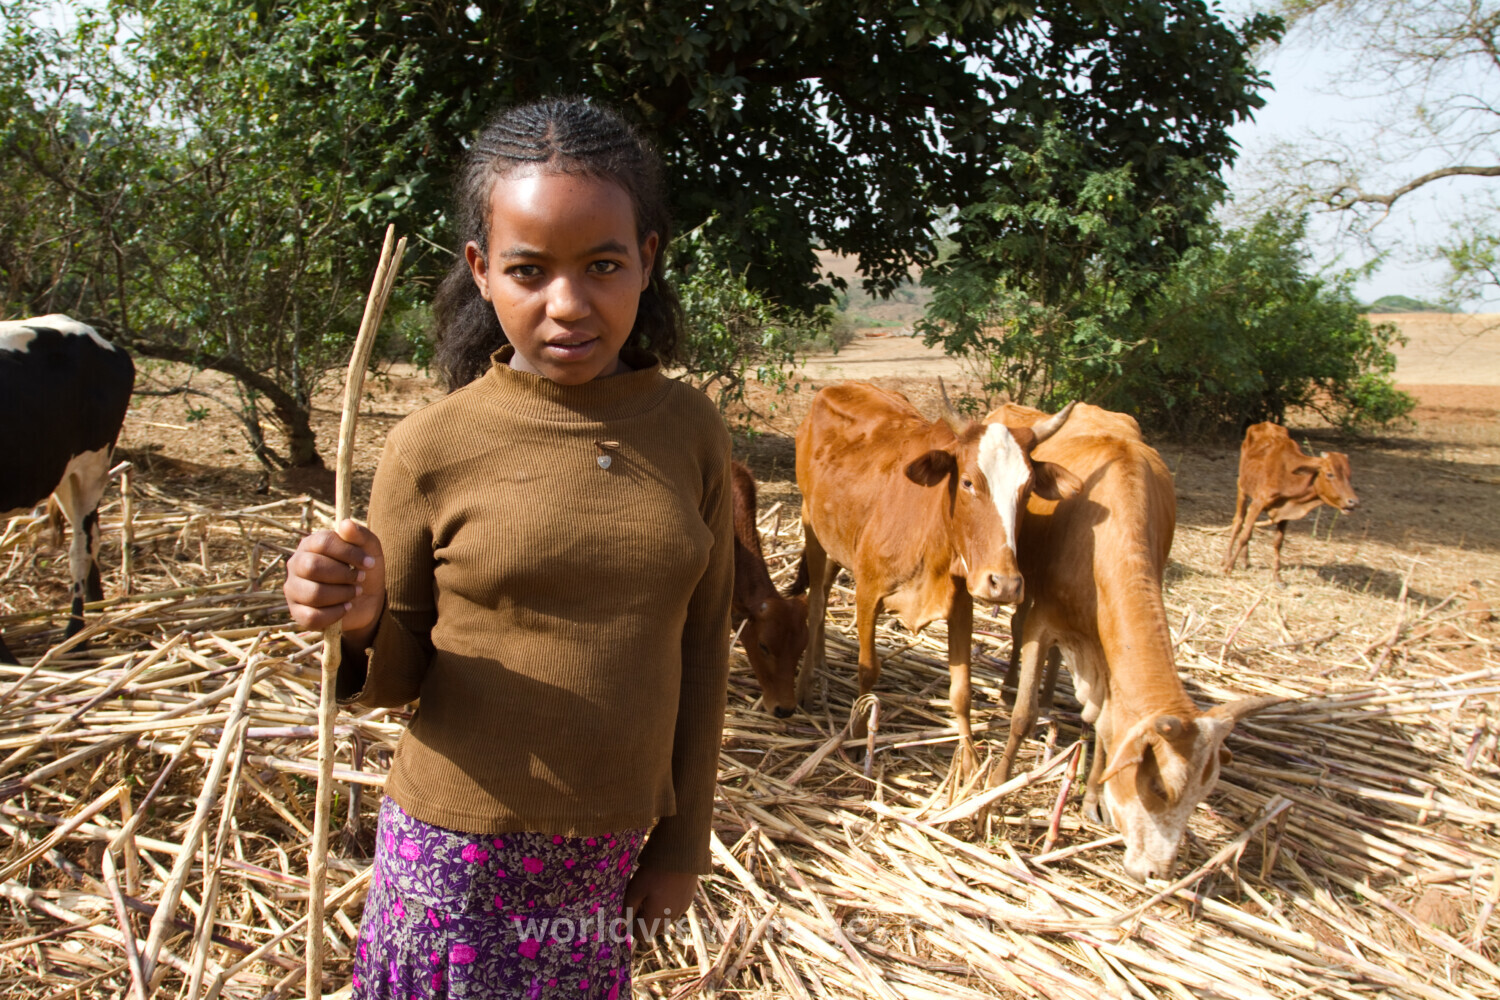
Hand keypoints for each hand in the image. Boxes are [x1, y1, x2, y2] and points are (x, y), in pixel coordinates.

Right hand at [283, 519, 385, 646]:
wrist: (367, 600)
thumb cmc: (364, 569)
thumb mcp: (370, 550)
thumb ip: (360, 535)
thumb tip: (345, 524)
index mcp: (310, 544)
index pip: (323, 542)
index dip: (349, 553)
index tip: (370, 563)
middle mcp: (296, 564)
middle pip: (312, 567)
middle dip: (344, 575)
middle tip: (360, 578)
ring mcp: (294, 589)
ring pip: (313, 593)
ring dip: (342, 594)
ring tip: (355, 592)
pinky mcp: (297, 613)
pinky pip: (312, 616)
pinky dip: (336, 613)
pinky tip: (346, 607)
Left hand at [623, 868, 697, 941]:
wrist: (680, 855)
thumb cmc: (653, 873)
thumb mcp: (634, 890)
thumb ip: (627, 910)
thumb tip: (621, 926)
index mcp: (656, 918)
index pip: (641, 935)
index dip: (632, 926)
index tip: (630, 911)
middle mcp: (670, 919)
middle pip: (654, 930)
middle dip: (644, 922)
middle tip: (640, 902)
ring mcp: (681, 910)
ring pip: (665, 921)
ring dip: (656, 914)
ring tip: (652, 894)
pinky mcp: (688, 901)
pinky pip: (675, 911)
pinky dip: (667, 906)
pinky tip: (664, 889)